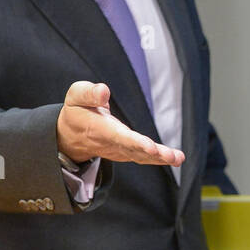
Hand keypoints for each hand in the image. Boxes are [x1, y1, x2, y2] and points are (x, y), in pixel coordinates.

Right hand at [56, 81, 184, 166]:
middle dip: (152, 153)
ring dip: (160, 158)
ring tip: (178, 158)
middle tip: (170, 156)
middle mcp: (110, 143)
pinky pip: (143, 157)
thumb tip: (104, 90)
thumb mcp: (76, 96)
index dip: (135, 142)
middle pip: (133, 149)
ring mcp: (119, 149)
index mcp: (98, 128)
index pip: (118, 136)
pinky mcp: (126, 151)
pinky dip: (159, 158)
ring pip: (141, 156)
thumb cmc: (77, 110)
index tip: (150, 147)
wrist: (71, 135)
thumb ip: (89, 93)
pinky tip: (175, 158)